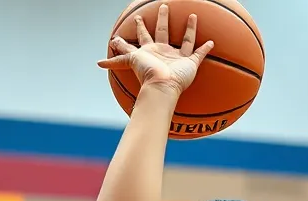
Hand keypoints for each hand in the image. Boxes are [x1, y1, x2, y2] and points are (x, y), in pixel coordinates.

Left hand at [98, 5, 214, 95]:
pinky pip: (199, 55)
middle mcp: (163, 53)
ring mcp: (178, 59)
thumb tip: (97, 63)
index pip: (143, 36)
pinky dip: (205, 49)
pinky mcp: (190, 65)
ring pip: (184, 40)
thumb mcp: (130, 60)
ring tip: (192, 16)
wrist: (162, 86)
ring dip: (189, 29)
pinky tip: (210, 42)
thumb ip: (117, 59)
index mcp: (150, 51)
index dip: (140, 27)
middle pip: (162, 32)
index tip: (138, 18)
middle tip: (163, 7)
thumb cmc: (147, 73)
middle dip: (162, 20)